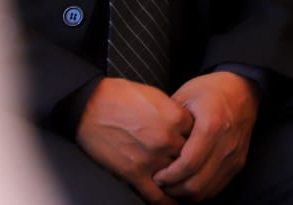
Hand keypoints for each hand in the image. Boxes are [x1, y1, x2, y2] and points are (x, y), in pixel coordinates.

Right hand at [76, 77, 192, 203]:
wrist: (91, 106)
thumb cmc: (122, 97)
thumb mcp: (159, 98)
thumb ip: (176, 115)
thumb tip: (188, 129)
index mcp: (176, 118)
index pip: (201, 136)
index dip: (200, 141)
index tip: (200, 145)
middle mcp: (167, 140)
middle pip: (191, 157)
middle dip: (193, 161)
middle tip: (196, 166)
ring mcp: (150, 158)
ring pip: (177, 177)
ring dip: (181, 181)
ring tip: (187, 185)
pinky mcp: (132, 173)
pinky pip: (156, 195)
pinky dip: (167, 202)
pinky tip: (173, 203)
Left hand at [153, 72, 259, 199]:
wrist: (243, 88)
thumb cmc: (211, 90)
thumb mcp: (185, 95)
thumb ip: (169, 121)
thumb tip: (149, 146)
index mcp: (212, 125)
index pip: (187, 164)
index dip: (168, 176)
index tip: (155, 175)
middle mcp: (227, 144)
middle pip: (197, 184)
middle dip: (174, 189)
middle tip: (161, 183)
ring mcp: (234, 155)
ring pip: (206, 191)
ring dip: (186, 194)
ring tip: (173, 184)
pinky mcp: (239, 162)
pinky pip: (217, 188)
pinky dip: (200, 192)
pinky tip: (188, 183)